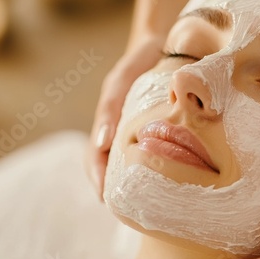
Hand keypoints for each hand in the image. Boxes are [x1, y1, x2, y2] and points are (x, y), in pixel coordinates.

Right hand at [88, 36, 163, 199]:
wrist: (158, 47)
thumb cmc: (136, 64)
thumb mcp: (119, 82)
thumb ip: (109, 109)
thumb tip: (104, 144)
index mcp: (106, 123)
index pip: (95, 158)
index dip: (97, 180)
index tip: (106, 200)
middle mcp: (118, 131)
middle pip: (109, 167)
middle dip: (114, 189)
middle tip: (126, 211)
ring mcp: (133, 132)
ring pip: (128, 164)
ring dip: (132, 184)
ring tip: (146, 205)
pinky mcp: (151, 131)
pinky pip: (147, 155)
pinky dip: (151, 170)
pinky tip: (165, 181)